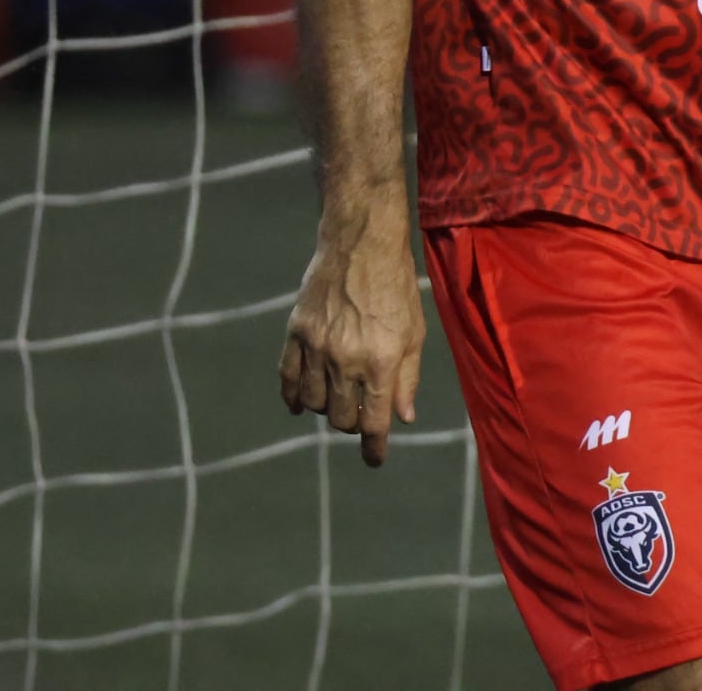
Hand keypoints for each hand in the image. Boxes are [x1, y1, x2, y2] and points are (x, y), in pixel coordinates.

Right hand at [276, 213, 424, 467]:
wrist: (361, 242)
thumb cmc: (396, 286)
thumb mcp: (414, 332)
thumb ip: (408, 378)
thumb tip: (404, 417)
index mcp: (381, 361)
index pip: (375, 422)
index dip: (375, 448)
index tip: (374, 459)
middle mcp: (346, 359)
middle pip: (342, 418)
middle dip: (353, 425)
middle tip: (361, 416)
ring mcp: (317, 346)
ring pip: (314, 403)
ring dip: (327, 410)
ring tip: (339, 399)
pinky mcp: (296, 332)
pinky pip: (287, 378)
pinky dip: (293, 396)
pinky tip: (300, 404)